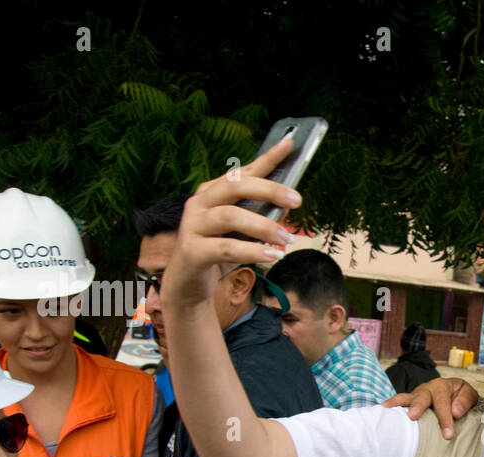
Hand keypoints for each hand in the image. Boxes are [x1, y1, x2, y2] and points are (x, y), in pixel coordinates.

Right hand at [159, 135, 299, 313]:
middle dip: (269, 190)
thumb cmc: (217, 253)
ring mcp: (192, 225)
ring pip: (231, 216)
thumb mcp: (240, 232)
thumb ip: (260, 215)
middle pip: (235, 186)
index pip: (242, 171)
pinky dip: (252, 251)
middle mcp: (199, 203)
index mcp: (212, 192)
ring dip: (264, 226)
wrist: (186, 286)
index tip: (290, 144)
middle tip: (296, 200)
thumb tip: (289, 204)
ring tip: (287, 238)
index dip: (267, 157)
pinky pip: (225, 248)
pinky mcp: (191, 251)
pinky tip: (271, 255)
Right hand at [382, 378, 477, 438]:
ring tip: (389, 410)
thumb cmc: (461, 397)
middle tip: (413, 417)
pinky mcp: (409, 401)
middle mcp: (427, 388)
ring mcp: (416, 394)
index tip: (448, 435)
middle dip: (418, 406)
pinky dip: (391, 404)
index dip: (445, 418)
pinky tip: (382, 409)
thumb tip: (455, 412)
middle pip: (422, 396)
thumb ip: (465, 401)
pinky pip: (399, 401)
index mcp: (443, 386)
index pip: (443, 402)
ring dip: (399, 404)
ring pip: (407, 398)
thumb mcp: (470, 395)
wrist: (454, 391)